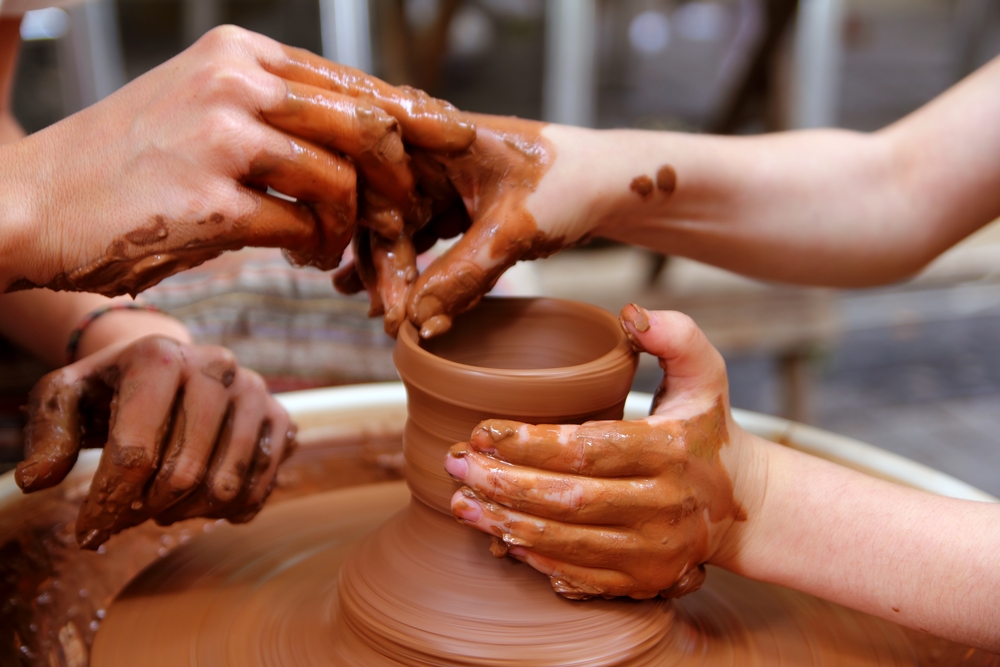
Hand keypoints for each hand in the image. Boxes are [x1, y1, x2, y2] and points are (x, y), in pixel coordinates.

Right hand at [1, 26, 473, 295]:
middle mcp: (236, 80)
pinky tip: (308, 257)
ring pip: (342, 180)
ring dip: (354, 226)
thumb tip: (360, 138)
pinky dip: (319, 248)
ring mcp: (223, 135)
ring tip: (336, 247)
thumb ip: (277, 114)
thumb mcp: (204, 113)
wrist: (34, 203)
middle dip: (401, 178)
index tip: (450, 140)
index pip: (353, 81)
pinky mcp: (212, 198)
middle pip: (367, 124)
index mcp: (240, 53)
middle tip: (407, 214)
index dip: (410, 118)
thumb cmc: (126, 166)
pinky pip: (305, 226)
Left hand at [15, 335, 295, 548]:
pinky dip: (230, 512)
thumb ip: (48, 436)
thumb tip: (36, 481)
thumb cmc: (113, 387)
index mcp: (159, 357)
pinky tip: (203, 504)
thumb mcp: (66, 398)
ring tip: (164, 507)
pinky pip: (261, 487)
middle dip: (148, 510)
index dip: (108, 504)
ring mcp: (255, 391)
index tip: (88, 534)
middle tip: (130, 515)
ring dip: (188, 513)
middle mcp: (216, 366)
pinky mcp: (280, 417)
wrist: (172, 363)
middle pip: (182, 474)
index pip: (134, 452)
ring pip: (225, 486)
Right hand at [335, 117, 603, 337]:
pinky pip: (428, 241)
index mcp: (434, 137)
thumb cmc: (570, 181)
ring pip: (404, 232)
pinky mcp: (457, 205)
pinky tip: (409, 302)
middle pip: (386, 215)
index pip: (380, 193)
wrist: (611, 185)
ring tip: (387, 315)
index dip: (377, 248)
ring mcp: (442, 181)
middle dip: (385, 269)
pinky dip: (422, 272)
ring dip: (398, 275)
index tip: (385, 298)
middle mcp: (430, 154)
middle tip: (388, 317)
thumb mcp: (512, 230)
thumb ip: (462, 274)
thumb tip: (416, 318)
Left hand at [443, 305, 758, 599]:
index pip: (590, 449)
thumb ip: (676, 335)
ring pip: (570, 540)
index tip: (482, 432)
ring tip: (462, 503)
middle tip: (455, 467)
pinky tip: (501, 536)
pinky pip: (583, 574)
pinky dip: (538, 558)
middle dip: (505, 484)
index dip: (530, 443)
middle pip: (571, 499)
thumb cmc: (707, 431)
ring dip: (508, 523)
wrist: (743, 504)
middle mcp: (666, 506)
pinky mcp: (646, 580)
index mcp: (673, 451)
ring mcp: (656, 550)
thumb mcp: (706, 374)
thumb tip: (631, 313)